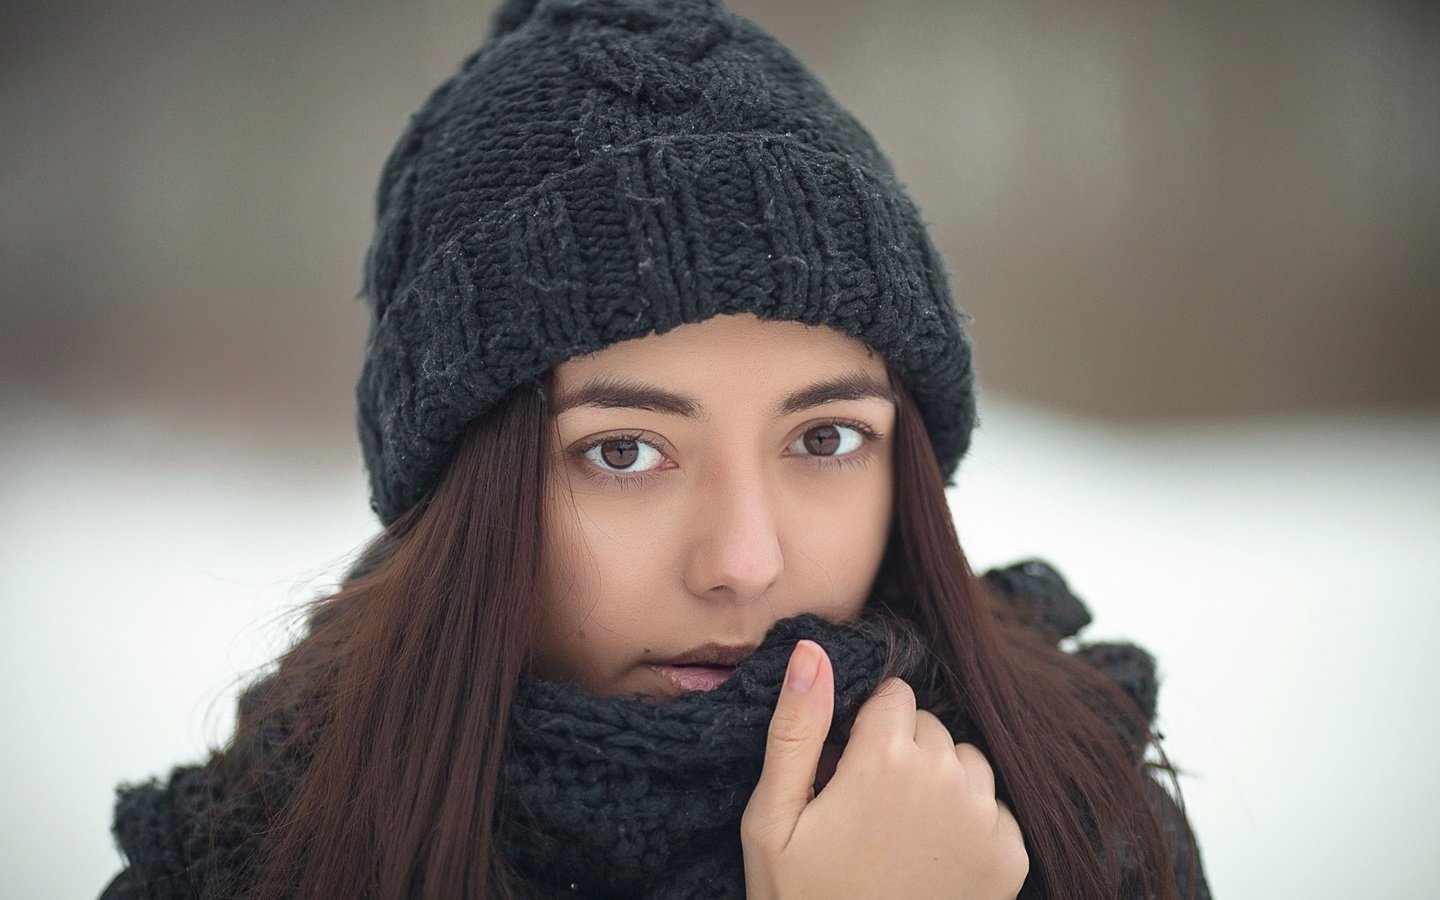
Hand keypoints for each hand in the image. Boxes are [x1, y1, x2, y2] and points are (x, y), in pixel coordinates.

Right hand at [741, 640, 1027, 899]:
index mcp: (886, 759)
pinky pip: (994, 805)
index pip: (894, 693)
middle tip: (866, 807)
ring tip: (900, 831)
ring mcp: (985, 819)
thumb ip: (796, 728)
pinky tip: (932, 856)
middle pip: (930, 725)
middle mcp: (947, 778)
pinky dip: (969, 820)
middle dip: (901, 751)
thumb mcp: (772, 818)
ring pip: (966, 760)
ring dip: (939, 781)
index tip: (845, 769)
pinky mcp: (1010, 856)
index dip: (865, 728)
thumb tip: (813, 650)